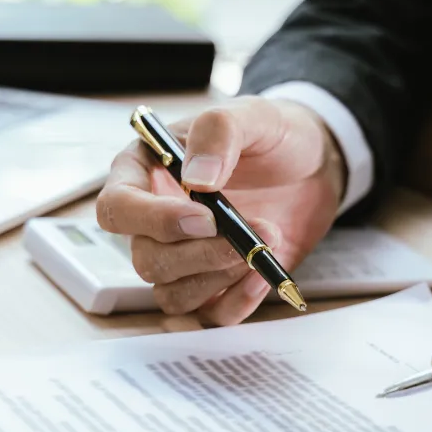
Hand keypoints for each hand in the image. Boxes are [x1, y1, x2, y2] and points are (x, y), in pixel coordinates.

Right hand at [95, 96, 344, 325]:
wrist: (314, 166)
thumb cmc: (273, 136)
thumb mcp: (253, 116)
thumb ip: (219, 132)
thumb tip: (196, 180)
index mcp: (145, 172)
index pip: (116, 209)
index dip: (153, 221)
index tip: (204, 218)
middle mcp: (155, 221)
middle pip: (147, 260)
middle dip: (200, 255)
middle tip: (251, 232)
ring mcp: (184, 257)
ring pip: (172, 294)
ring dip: (219, 278)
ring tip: (265, 245)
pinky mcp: (216, 284)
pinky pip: (208, 315)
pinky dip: (236, 302)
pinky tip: (264, 274)